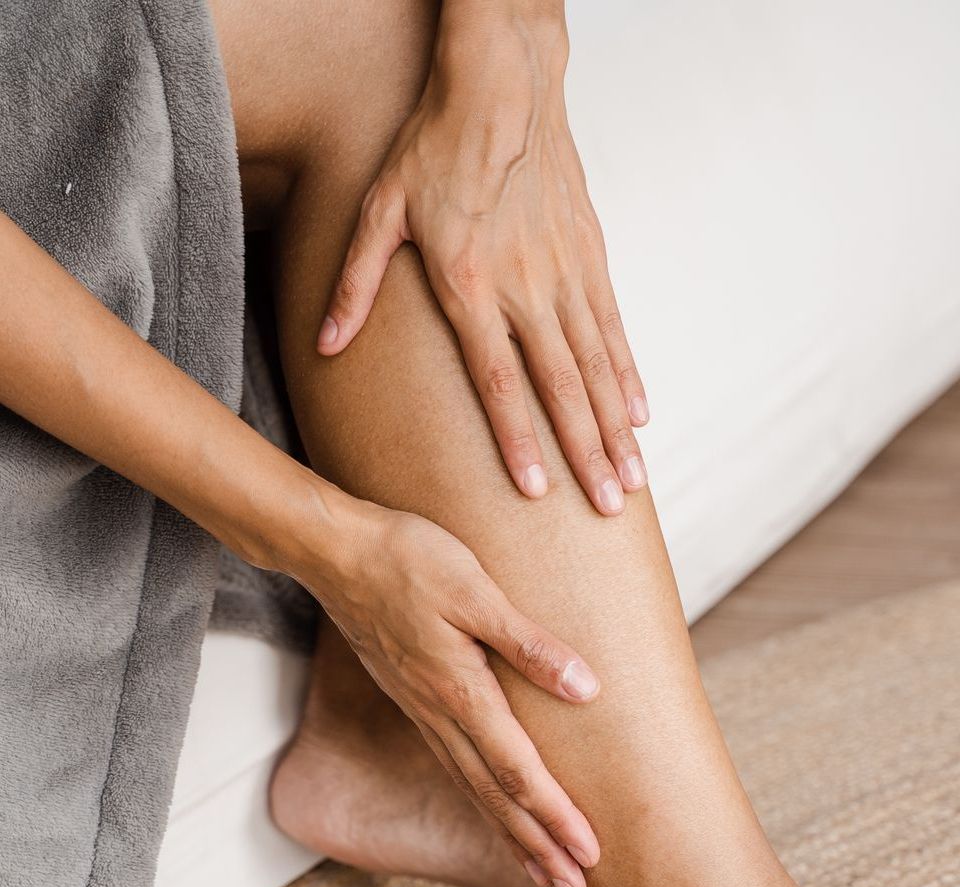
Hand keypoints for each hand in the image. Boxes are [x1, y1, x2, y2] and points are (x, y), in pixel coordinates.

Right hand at [303, 493, 600, 886]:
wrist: (336, 553)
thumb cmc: (409, 560)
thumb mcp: (475, 590)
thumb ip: (528, 644)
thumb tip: (586, 689)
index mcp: (461, 692)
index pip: (517, 771)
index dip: (555, 816)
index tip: (590, 855)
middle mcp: (440, 714)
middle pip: (495, 796)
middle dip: (537, 845)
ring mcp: (423, 711)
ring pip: (473, 788)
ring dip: (511, 832)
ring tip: (544, 869)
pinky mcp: (415, 700)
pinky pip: (454, 766)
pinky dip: (482, 799)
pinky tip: (494, 808)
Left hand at [316, 9, 648, 515]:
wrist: (503, 83)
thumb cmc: (434, 148)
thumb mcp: (379, 211)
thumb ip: (356, 284)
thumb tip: (327, 345)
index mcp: (470, 285)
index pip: (498, 380)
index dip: (518, 439)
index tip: (538, 491)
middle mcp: (527, 287)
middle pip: (561, 386)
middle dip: (585, 453)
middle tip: (607, 508)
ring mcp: (566, 273)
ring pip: (598, 364)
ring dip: (616, 427)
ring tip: (632, 479)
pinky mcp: (591, 255)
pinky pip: (614, 327)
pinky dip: (630, 374)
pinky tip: (642, 414)